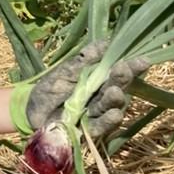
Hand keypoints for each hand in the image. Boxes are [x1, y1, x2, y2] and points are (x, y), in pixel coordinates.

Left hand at [15, 43, 148, 138]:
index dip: (131, 67)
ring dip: (114, 99)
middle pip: (117, 88)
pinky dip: (107, 121)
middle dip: (122, 79)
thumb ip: (85, 59)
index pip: (118, 73)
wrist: (30, 110)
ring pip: (109, 107)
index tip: (143, 59)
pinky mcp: (87, 131)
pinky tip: (115, 114)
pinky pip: (100, 127)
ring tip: (114, 91)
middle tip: (124, 69)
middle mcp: (101, 98)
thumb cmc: (50, 89)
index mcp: (99, 81)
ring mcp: (95, 115)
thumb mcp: (66, 70)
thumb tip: (106, 41)